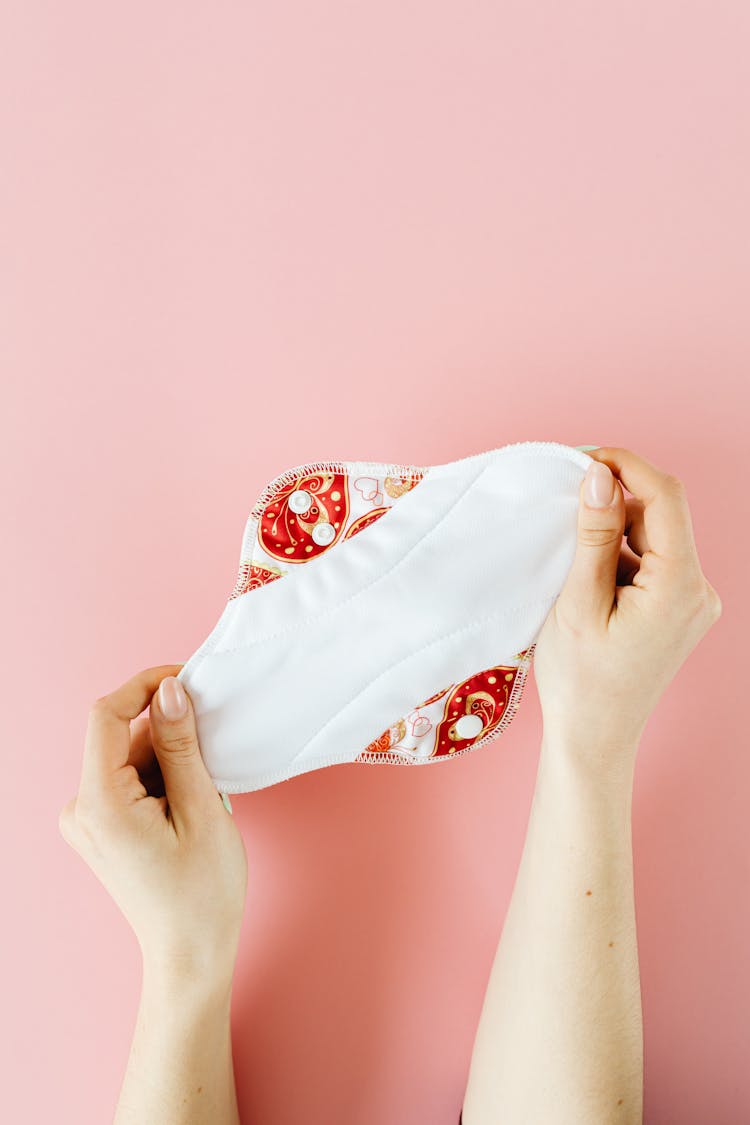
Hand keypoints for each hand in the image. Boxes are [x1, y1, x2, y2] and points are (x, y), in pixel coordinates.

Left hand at [58, 666, 247, 984]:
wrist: (191, 954)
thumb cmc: (201, 893)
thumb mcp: (201, 808)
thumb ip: (181, 745)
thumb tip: (170, 690)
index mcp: (99, 804)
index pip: (105, 716)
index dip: (144, 687)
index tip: (185, 680)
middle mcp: (80, 809)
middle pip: (121, 739)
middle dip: (169, 736)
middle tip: (213, 756)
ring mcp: (87, 821)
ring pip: (130, 759)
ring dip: (170, 762)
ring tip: (203, 799)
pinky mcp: (100, 828)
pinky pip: (129, 781)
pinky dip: (163, 780)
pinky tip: (189, 807)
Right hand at [533, 447, 721, 767]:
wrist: (594, 737)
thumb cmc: (580, 679)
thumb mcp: (577, 601)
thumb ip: (593, 535)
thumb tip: (600, 475)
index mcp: (679, 588)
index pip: (666, 498)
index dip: (626, 466)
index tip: (583, 458)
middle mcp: (699, 591)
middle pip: (661, 516)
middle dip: (614, 501)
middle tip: (563, 502)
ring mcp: (693, 602)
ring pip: (654, 537)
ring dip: (612, 531)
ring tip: (569, 557)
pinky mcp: (679, 610)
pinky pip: (652, 561)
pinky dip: (618, 556)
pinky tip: (586, 578)